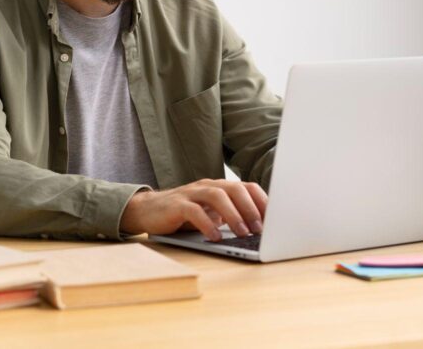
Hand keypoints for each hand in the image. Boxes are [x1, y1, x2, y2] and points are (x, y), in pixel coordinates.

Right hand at [119, 179, 267, 241]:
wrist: (147, 210)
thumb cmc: (184, 214)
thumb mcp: (210, 213)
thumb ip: (230, 216)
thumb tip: (258, 231)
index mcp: (220, 187)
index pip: (247, 187)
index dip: (263, 201)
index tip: (275, 219)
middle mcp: (208, 186)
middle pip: (235, 189)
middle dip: (250, 208)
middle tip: (260, 228)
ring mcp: (191, 193)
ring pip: (217, 196)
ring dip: (233, 215)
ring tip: (242, 233)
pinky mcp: (176, 205)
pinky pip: (194, 211)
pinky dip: (206, 223)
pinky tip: (215, 236)